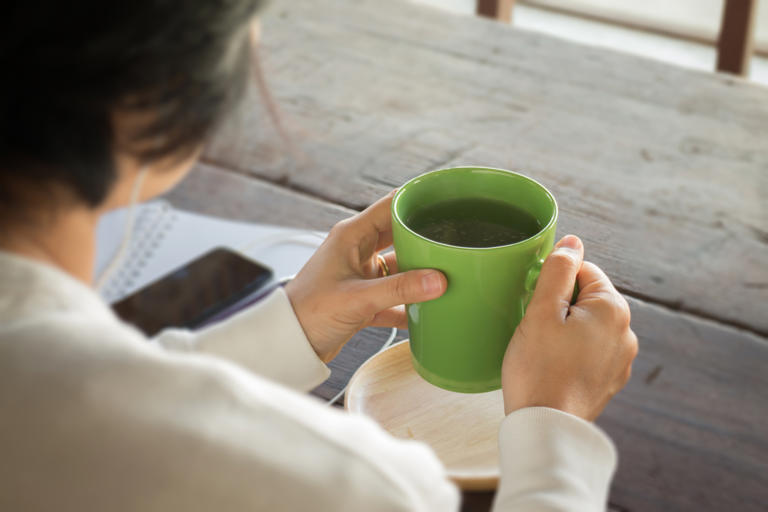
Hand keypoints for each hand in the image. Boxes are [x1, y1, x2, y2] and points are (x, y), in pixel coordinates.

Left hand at [284, 191, 446, 361]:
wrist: (287, 344)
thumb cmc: (308, 312)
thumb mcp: (357, 298)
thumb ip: (399, 289)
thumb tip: (438, 280)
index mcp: (351, 236)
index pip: (391, 206)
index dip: (417, 200)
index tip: (446, 199)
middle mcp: (357, 250)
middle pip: (400, 235)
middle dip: (425, 239)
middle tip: (455, 242)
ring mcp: (361, 274)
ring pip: (400, 267)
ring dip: (420, 274)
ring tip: (450, 276)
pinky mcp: (363, 298)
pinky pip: (395, 296)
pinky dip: (410, 303)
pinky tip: (429, 311)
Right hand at [501, 235, 637, 420]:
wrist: (546, 428)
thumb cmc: (538, 369)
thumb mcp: (541, 311)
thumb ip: (558, 271)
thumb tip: (573, 242)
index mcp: (613, 309)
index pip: (584, 270)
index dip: (554, 280)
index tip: (535, 300)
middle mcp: (627, 333)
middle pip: (587, 298)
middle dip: (560, 305)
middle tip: (534, 326)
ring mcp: (621, 360)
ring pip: (587, 326)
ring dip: (565, 329)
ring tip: (541, 349)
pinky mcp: (610, 381)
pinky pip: (589, 352)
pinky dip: (571, 352)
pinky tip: (551, 366)